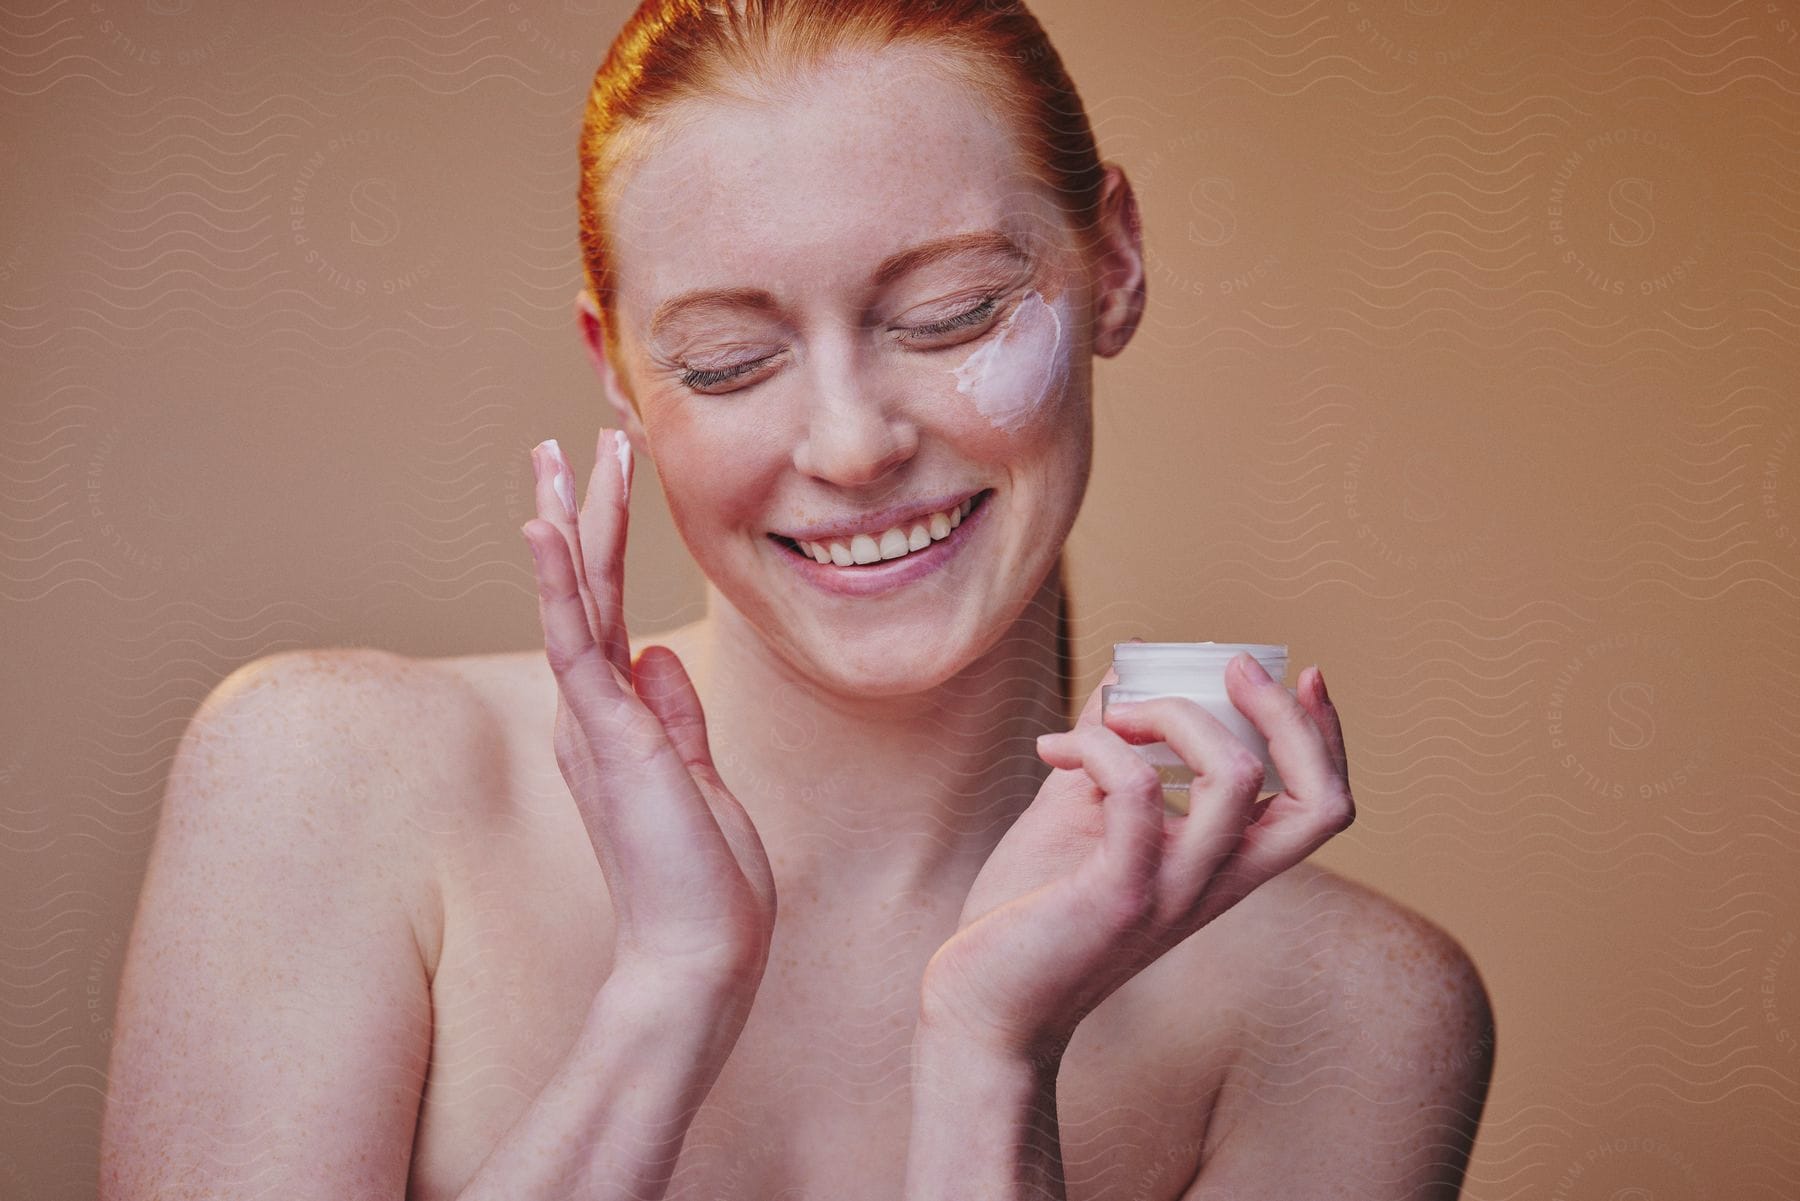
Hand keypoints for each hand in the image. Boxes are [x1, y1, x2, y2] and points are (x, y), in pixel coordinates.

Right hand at [521, 430, 775, 991]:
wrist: (701, 954)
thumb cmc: (704, 882)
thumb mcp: (698, 779)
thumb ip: (675, 716)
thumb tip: (658, 656)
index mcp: (615, 723)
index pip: (606, 614)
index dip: (605, 546)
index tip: (610, 484)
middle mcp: (592, 713)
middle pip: (582, 591)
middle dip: (580, 512)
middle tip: (571, 442)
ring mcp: (593, 720)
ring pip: (575, 599)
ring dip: (569, 522)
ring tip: (559, 454)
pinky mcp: (604, 732)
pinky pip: (574, 641)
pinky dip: (559, 580)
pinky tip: (547, 525)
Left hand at [918, 653, 1352, 1062]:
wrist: (983, 1003)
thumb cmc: (1032, 910)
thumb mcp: (1082, 812)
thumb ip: (1111, 748)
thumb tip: (1123, 672)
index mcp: (1222, 866)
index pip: (1322, 806)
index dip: (1328, 736)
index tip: (1304, 673)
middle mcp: (1215, 882)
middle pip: (1320, 800)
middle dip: (1288, 715)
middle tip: (1234, 668)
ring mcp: (1173, 891)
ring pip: (1234, 776)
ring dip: (1176, 712)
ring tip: (1115, 713)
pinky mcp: (1119, 895)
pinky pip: (1139, 791)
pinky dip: (1101, 746)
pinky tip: (1054, 750)